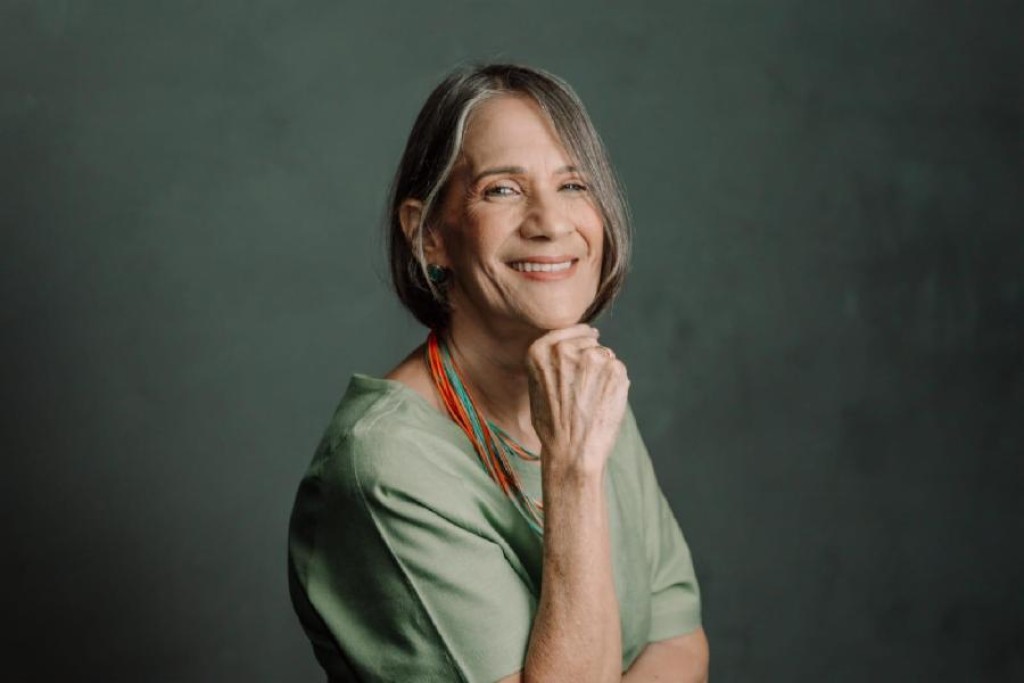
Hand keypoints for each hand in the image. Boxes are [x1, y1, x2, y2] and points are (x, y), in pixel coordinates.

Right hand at [526, 324, 629, 474]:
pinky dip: (615, 382)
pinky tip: (604, 401)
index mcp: (539, 351)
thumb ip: (552, 361)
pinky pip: (618, 369)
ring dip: (604, 371)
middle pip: (589, 341)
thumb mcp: (537, 386)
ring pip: (606, 355)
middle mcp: (565, 349)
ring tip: (592, 399)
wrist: (572, 450)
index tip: (589, 335)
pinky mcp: (615, 369)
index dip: (579, 335)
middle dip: (591, 357)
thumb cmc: (553, 425)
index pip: (566, 331)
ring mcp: (592, 357)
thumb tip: (575, 346)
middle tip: (585, 387)